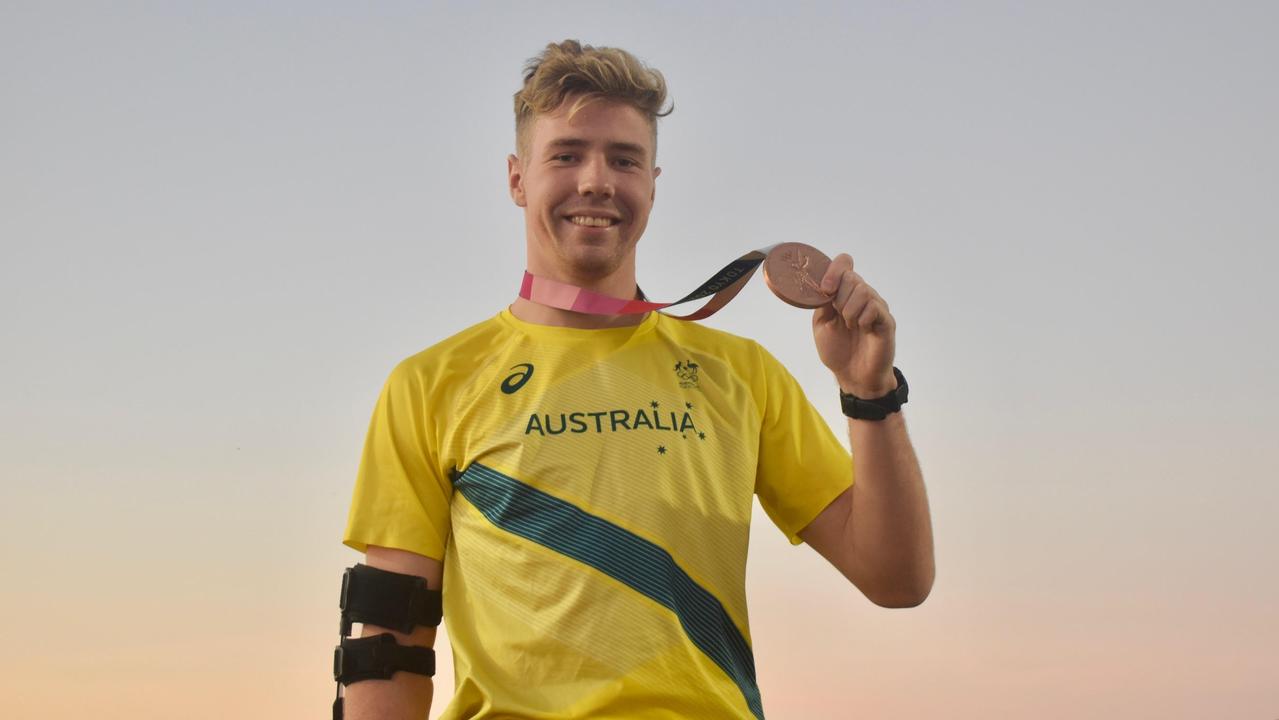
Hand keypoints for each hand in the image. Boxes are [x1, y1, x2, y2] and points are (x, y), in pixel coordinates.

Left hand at [812, 253, 897, 396]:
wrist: (853, 377)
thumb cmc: (838, 351)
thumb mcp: (821, 324)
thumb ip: (821, 302)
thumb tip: (820, 284)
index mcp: (845, 293)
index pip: (845, 264)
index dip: (834, 269)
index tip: (825, 288)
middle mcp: (863, 296)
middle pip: (851, 277)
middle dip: (839, 296)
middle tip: (839, 316)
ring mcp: (877, 306)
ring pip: (863, 290)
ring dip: (849, 310)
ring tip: (850, 326)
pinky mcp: (886, 320)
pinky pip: (874, 307)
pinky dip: (863, 318)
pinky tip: (863, 330)